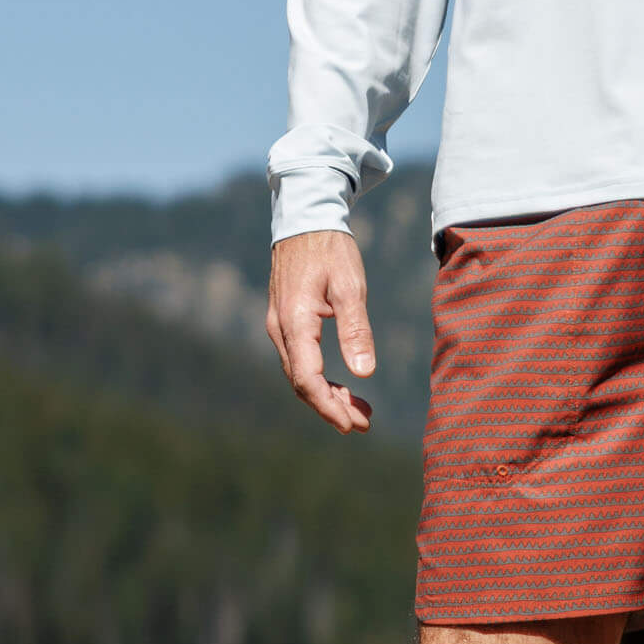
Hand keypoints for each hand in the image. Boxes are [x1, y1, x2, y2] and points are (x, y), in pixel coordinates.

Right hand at [267, 229, 376, 434]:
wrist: (306, 218)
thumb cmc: (331, 249)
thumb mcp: (351, 285)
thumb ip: (356, 328)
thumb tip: (364, 372)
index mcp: (295, 322)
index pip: (307, 380)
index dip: (328, 407)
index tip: (352, 425)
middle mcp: (280, 329)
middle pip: (301, 383)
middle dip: (331, 407)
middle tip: (364, 422)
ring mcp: (279, 325)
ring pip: (300, 373)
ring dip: (328, 394)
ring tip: (360, 409)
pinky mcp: (286, 320)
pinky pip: (299, 359)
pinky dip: (320, 377)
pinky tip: (343, 383)